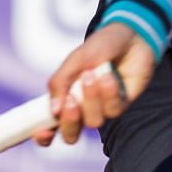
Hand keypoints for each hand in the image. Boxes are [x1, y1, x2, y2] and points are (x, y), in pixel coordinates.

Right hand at [37, 21, 157, 145]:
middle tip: (72, 100)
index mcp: (64, 98)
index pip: (49, 126)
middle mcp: (81, 109)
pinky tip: (109, 76)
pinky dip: (109, 93)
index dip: (43, 136)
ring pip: (93, 122)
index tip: (44, 131)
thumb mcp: (74, 61)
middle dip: (70, 121)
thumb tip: (54, 110)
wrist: (129, 35)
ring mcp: (102, 109)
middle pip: (70, 134)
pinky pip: (113, 111)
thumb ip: (60, 83)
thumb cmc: (98, 47)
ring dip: (91, 99)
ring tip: (92, 74)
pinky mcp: (121, 105)